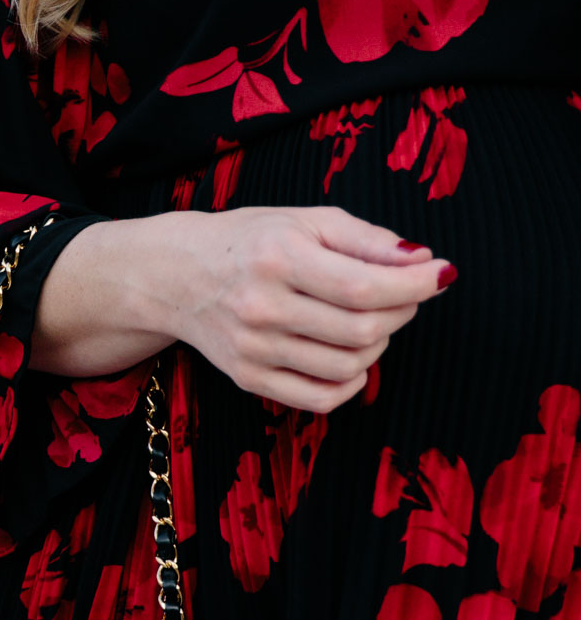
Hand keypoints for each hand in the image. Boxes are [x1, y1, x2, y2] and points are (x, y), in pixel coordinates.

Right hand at [153, 205, 452, 414]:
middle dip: (402, 311)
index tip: (442, 274)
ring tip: (368, 319)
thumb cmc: (249, 241)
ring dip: (378, 344)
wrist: (176, 275)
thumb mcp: (305, 221)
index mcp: (277, 257)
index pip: (363, 285)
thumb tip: (423, 262)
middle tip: (403, 293)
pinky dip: (352, 382)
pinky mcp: (248, 378)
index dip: (414, 284)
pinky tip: (351, 356)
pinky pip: (322, 398)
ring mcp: (253, 349)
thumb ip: (367, 238)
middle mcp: (261, 306)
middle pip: (362, 330)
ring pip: (349, 367)